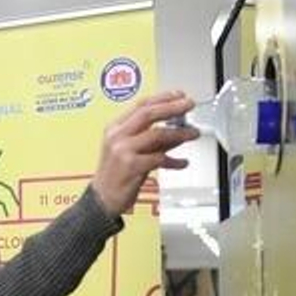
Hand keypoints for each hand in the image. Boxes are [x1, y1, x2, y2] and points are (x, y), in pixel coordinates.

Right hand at [89, 90, 197, 214]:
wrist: (101, 200)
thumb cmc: (116, 175)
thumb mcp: (131, 151)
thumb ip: (152, 140)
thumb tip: (177, 130)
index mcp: (115, 128)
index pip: (140, 105)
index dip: (162, 98)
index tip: (179, 95)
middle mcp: (117, 136)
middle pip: (148, 113)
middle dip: (172, 107)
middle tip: (188, 104)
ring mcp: (123, 150)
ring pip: (157, 134)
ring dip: (179, 133)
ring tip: (193, 133)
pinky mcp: (131, 166)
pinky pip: (159, 158)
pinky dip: (174, 160)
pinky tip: (182, 163)